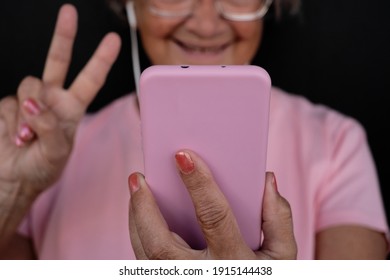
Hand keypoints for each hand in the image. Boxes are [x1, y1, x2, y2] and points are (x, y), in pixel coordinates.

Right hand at [0, 4, 120, 195]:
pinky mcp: (8, 105)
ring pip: (28, 86)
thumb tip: (33, 102)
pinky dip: (12, 124)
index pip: (90, 80)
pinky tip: (16, 139)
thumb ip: (50, 127)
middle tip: (69, 12)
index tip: (113, 40)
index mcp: (72, 108)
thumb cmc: (40, 169)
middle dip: (63, 36)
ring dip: (28, 114)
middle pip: (58, 61)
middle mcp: (52, 99)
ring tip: (28, 138)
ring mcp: (29, 100)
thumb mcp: (56, 153)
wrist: (13, 178)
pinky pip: (9, 105)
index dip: (101, 60)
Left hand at [128, 150, 296, 259]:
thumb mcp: (281, 258)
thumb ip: (279, 219)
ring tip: (136, 189)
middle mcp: (202, 275)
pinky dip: (140, 235)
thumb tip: (266, 181)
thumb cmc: (262, 279)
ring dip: (136, 219)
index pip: (214, 217)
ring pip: (146, 255)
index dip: (199, 184)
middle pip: (161, 244)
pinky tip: (142, 215)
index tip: (183, 155)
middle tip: (137, 177)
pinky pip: (146, 262)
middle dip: (144, 208)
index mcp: (234, 262)